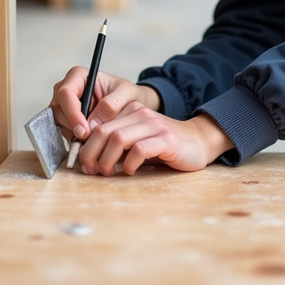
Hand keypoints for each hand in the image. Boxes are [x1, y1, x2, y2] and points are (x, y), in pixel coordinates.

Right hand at [49, 69, 161, 141]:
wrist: (128, 103)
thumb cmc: (126, 93)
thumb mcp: (127, 93)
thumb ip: (111, 104)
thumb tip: (92, 123)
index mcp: (79, 75)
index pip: (66, 93)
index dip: (72, 113)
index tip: (84, 130)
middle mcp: (67, 88)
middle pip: (58, 109)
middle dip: (72, 126)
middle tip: (89, 138)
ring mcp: (63, 104)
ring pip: (58, 121)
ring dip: (73, 133)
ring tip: (93, 138)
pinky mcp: (64, 119)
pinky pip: (62, 130)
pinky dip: (74, 138)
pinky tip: (89, 139)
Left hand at [77, 102, 233, 175]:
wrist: (199, 142)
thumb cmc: (165, 146)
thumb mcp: (138, 139)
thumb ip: (118, 144)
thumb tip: (90, 160)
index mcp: (131, 111)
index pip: (98, 125)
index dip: (86, 147)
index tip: (85, 165)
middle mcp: (141, 114)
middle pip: (104, 131)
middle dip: (91, 154)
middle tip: (91, 171)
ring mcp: (154, 126)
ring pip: (118, 139)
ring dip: (107, 160)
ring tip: (108, 173)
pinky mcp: (166, 140)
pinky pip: (140, 150)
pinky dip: (129, 164)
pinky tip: (130, 171)